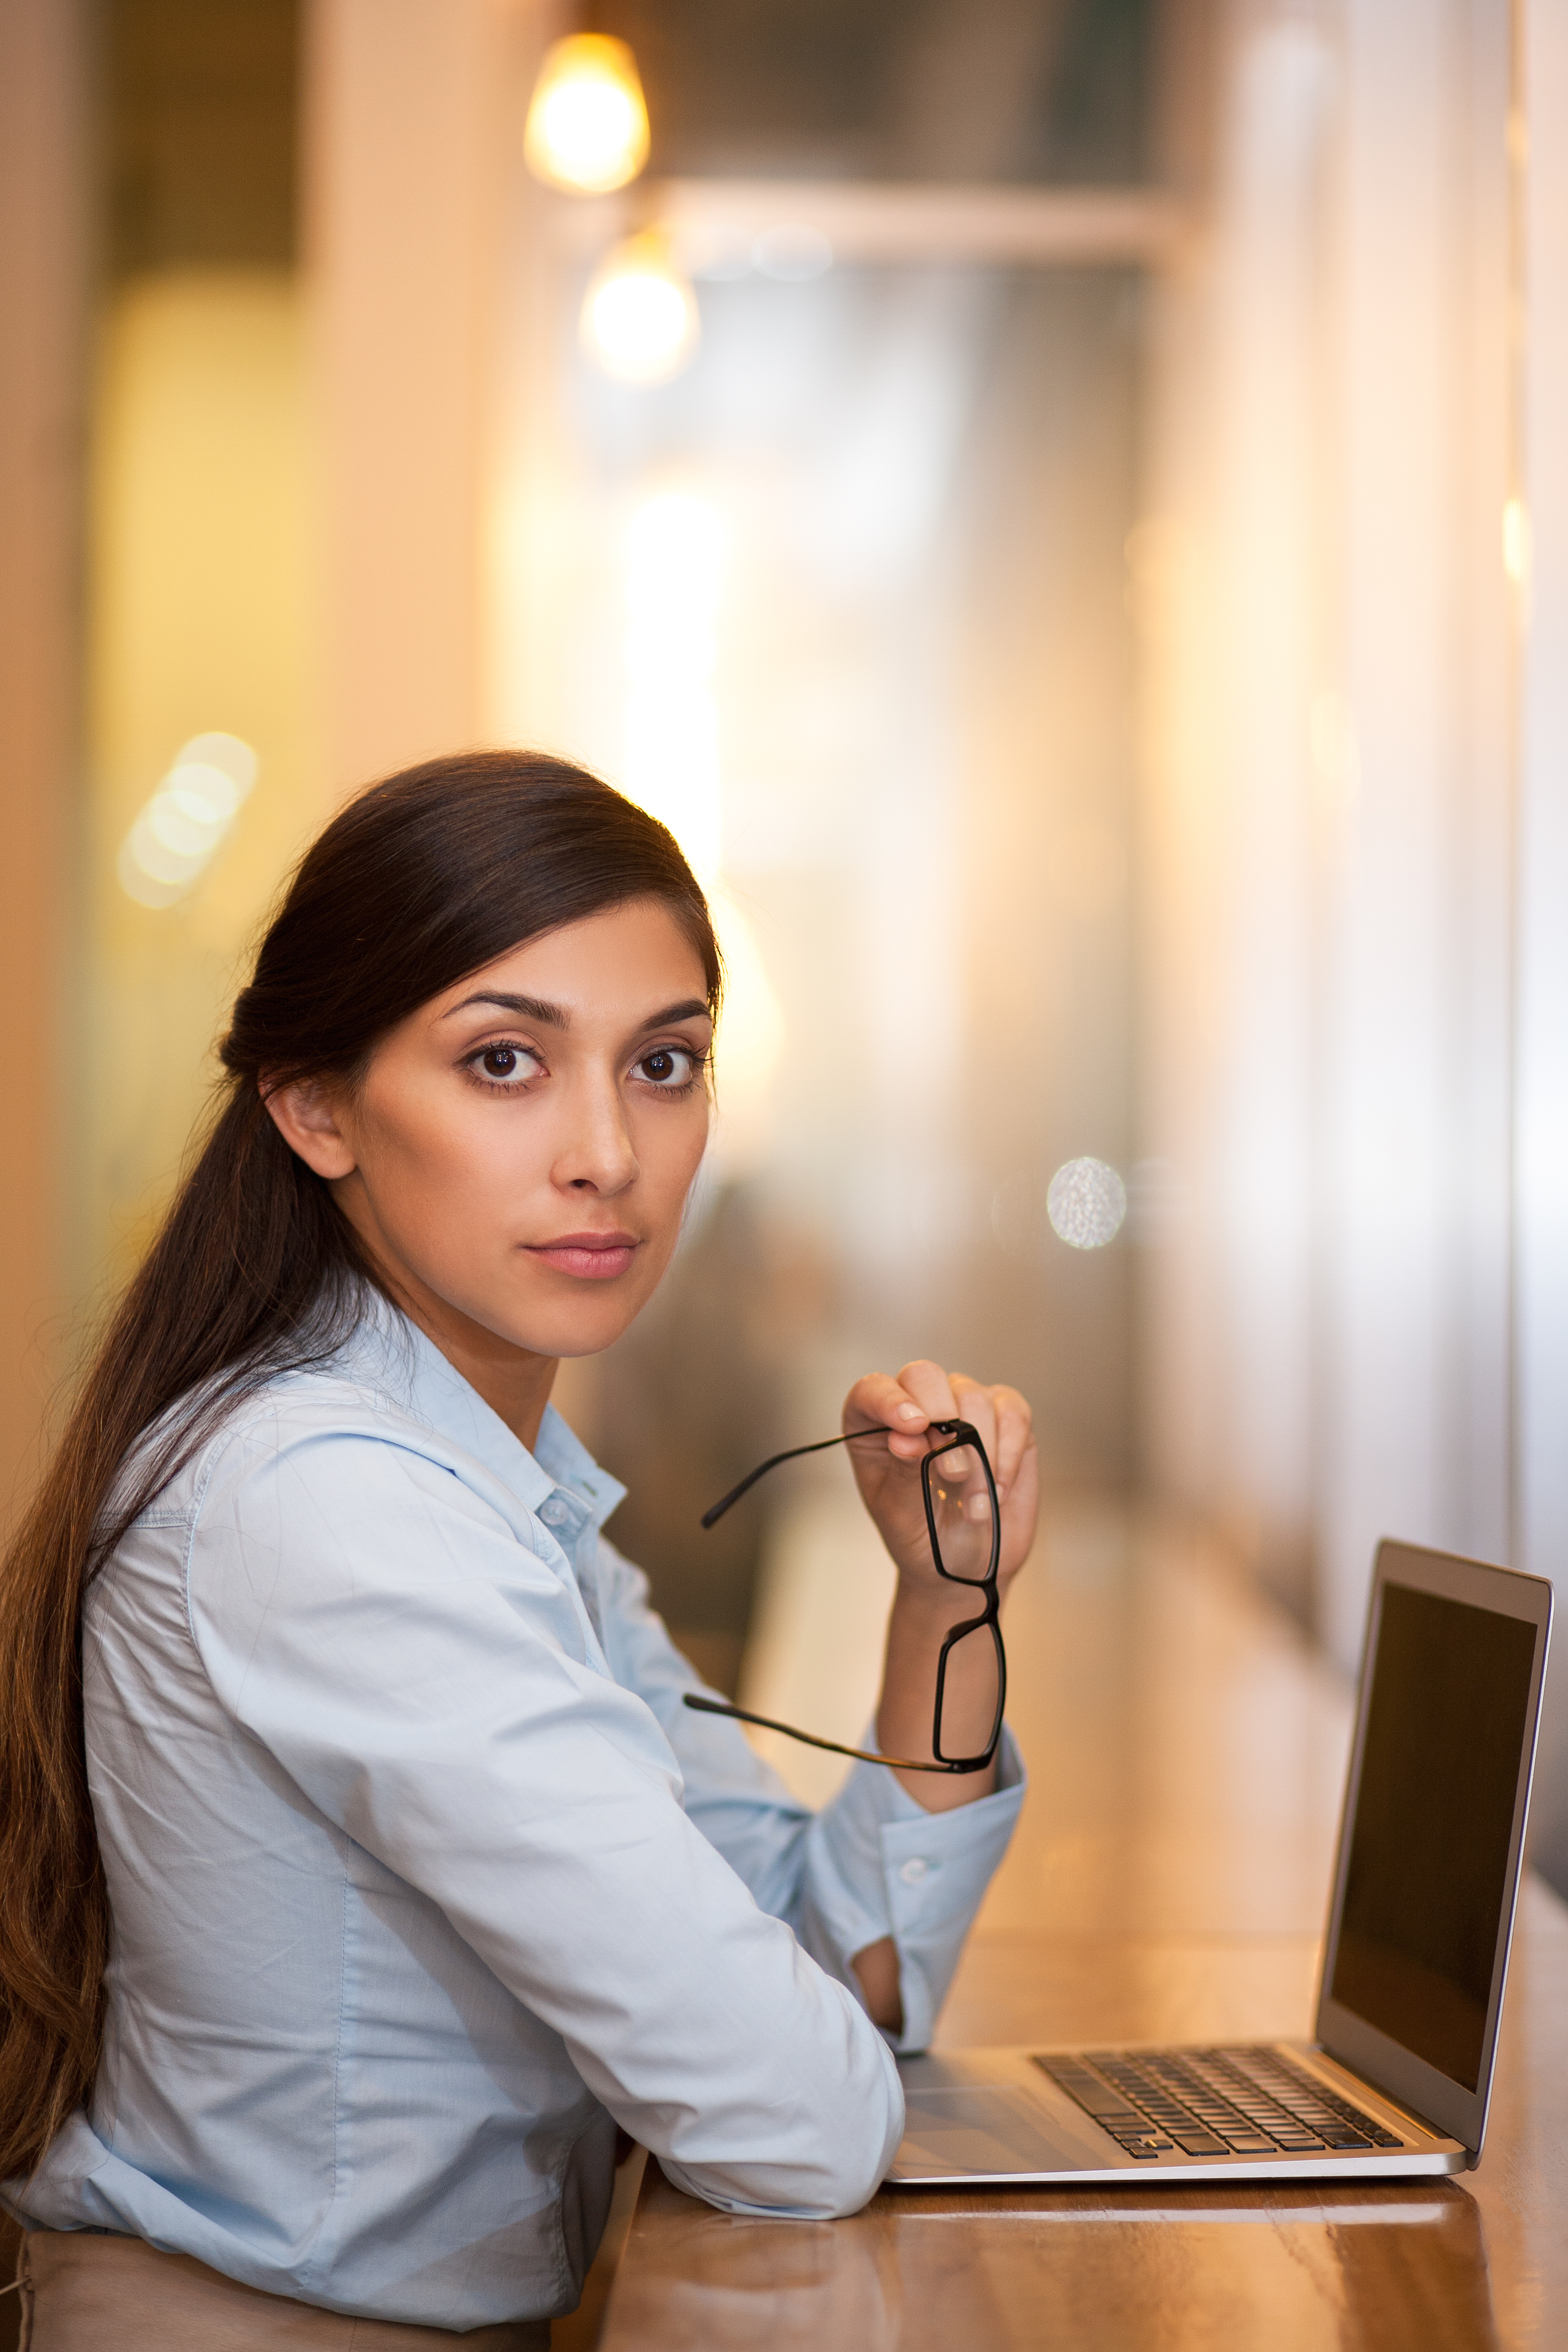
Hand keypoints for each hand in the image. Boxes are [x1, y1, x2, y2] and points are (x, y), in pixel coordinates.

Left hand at [840, 1360, 1037, 1603]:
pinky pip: (1014, 1414)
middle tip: (951, 1473)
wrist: (965, 1565)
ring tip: (974, 1506)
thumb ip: (902, 1475)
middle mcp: (918, 1405)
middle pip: (925, 1376)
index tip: (911, 1428)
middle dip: (941, 1418)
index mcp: (874, 1426)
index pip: (873, 1390)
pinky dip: (1009, 1453)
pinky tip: (998, 1489)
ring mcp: (965, 1407)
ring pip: (973, 1396)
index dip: (889, 1401)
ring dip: (978, 1454)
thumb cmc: (922, 1536)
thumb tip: (905, 1437)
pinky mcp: (1007, 1420)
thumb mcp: (901, 1515)